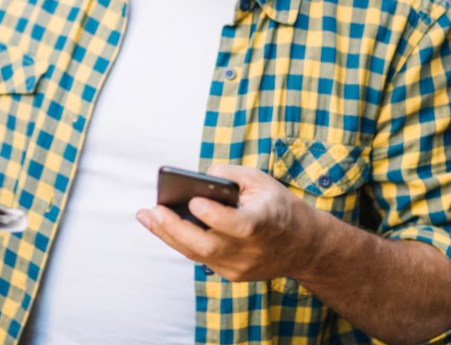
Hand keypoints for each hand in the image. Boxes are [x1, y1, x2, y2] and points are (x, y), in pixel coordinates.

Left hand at [137, 164, 321, 282]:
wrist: (304, 246)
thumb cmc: (279, 207)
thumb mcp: (262, 181)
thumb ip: (231, 175)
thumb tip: (201, 177)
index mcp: (267, 223)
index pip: (240, 226)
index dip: (216, 216)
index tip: (194, 200)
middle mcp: (254, 251)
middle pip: (209, 247)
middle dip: (175, 229)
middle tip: (151, 211)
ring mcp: (242, 267)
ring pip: (199, 255)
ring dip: (168, 236)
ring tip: (146, 216)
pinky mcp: (233, 274)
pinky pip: (201, 258)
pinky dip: (180, 241)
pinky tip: (161, 226)